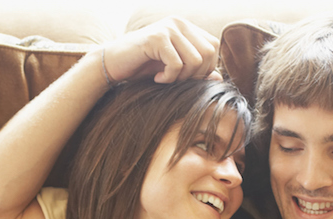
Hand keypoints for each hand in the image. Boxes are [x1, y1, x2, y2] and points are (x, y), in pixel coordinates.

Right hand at [103, 17, 220, 83]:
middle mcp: (179, 23)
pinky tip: (157, 78)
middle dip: (196, 74)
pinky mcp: (157, 38)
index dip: (206, 68)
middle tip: (176, 80)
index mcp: (186, 27)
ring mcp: (168, 28)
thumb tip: (220, 77)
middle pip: (208, 53)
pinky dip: (169, 77)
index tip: (186, 78)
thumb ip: (196, 71)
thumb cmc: (143, 67)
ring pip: (195, 60)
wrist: (113, 64)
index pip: (213, 47)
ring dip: (182, 77)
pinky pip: (177, 64)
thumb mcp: (174, 70)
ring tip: (166, 79)